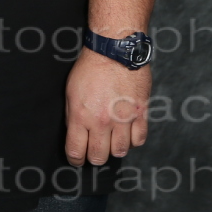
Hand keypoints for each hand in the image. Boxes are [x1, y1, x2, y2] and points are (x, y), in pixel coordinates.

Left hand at [63, 48, 150, 166]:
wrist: (115, 51)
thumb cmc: (91, 68)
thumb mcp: (71, 92)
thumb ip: (72, 116)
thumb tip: (75, 134)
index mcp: (82, 116)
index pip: (76, 151)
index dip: (75, 160)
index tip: (76, 159)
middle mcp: (102, 122)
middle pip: (99, 156)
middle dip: (94, 157)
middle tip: (94, 151)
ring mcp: (123, 119)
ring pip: (120, 151)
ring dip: (114, 150)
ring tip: (111, 142)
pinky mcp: (140, 114)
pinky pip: (139, 140)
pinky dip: (132, 141)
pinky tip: (127, 134)